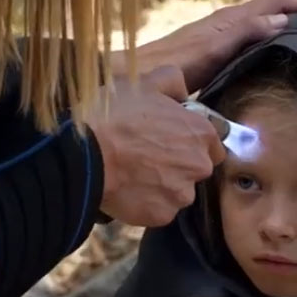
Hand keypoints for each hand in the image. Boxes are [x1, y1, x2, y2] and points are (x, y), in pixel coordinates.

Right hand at [87, 66, 225, 226]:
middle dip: (178, 164)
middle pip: (196, 169)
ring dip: (162, 185)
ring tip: (134, 174)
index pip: (213, 142)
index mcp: (201, 133)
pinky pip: (159, 210)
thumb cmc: (114, 115)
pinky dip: (147, 203)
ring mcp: (181, 194)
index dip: (191, 140)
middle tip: (147, 155)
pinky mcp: (162, 215)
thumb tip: (182, 91)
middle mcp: (199, 165)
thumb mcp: (144, 83)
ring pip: (178, 192)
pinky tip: (128, 189)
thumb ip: (173, 81)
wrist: (83, 154)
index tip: (171, 138)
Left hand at [112, 0, 296, 92]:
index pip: (277, 1)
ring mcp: (222, 36)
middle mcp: (228, 22)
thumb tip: (282, 21)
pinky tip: (277, 60)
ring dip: (289, 27)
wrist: (141, 75)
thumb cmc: (175, 64)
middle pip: (273, 8)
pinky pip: (253, 40)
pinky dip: (272, 42)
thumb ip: (245, 33)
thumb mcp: (214, 49)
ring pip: (264, 24)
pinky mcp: (216, 52)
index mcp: (231, 18)